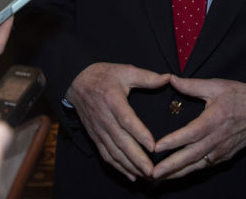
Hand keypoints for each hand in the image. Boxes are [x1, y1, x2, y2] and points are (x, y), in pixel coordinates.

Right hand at [66, 63, 170, 180]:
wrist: (77, 82)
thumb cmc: (104, 76)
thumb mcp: (125, 70)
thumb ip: (147, 77)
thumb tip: (168, 78)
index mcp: (113, 100)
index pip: (127, 120)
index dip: (139, 134)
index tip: (152, 146)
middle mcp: (105, 118)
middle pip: (121, 141)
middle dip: (137, 158)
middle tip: (152, 170)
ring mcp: (99, 130)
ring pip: (114, 152)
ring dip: (129, 166)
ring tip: (146, 175)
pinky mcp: (95, 136)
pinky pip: (106, 155)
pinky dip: (118, 167)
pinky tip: (131, 175)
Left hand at [151, 77, 245, 179]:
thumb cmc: (241, 96)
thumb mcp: (217, 86)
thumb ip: (192, 85)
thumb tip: (171, 79)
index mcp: (215, 119)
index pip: (191, 133)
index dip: (174, 142)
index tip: (157, 147)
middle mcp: (218, 138)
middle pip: (191, 156)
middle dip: (171, 166)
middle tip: (153, 173)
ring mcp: (222, 150)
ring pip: (197, 165)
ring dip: (178, 173)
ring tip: (160, 177)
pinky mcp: (225, 156)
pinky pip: (205, 165)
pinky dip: (190, 171)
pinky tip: (177, 174)